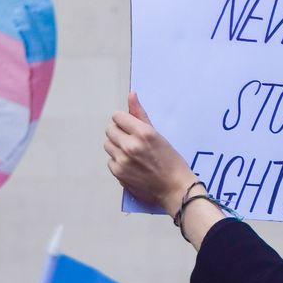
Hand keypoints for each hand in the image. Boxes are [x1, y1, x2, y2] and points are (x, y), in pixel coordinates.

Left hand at [105, 92, 195, 212]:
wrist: (175, 188)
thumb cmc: (171, 161)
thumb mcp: (158, 134)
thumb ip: (140, 114)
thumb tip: (131, 94)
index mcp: (143, 133)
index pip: (118, 117)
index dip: (125, 121)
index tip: (132, 128)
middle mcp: (131, 145)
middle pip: (110, 130)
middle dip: (119, 133)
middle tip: (133, 141)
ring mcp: (123, 160)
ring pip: (108, 145)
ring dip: (117, 147)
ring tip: (132, 154)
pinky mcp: (118, 173)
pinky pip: (110, 161)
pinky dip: (118, 162)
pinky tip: (132, 166)